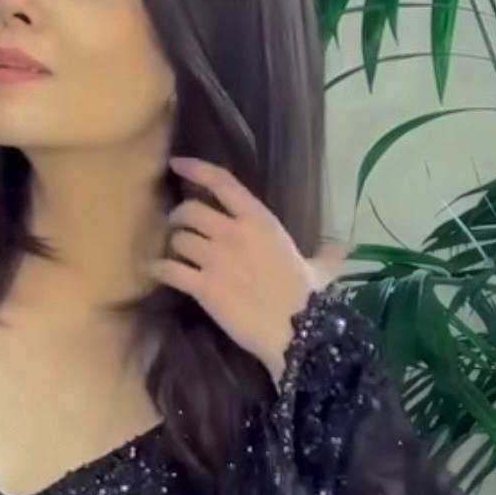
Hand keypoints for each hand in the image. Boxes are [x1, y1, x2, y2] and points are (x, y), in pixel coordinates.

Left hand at [148, 157, 349, 383]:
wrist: (297, 330)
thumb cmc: (309, 297)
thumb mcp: (321, 268)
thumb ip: (326, 253)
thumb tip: (342, 246)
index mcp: (260, 220)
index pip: (222, 182)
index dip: (196, 169)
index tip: (177, 164)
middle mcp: (233, 232)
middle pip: (191, 210)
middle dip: (180, 216)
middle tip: (178, 226)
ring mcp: (215, 259)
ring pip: (179, 240)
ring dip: (173, 246)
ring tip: (174, 254)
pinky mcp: (203, 286)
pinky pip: (170, 270)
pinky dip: (158, 270)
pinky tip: (153, 272)